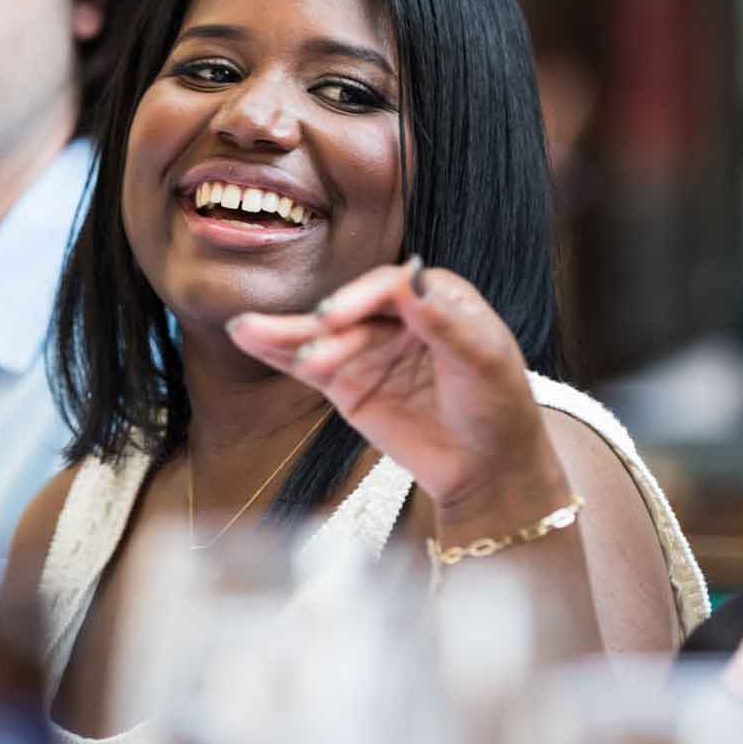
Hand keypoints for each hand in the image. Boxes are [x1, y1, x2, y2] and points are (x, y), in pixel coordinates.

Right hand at [225, 257, 563, 517]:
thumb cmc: (497, 404)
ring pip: (321, 338)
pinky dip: (279, 353)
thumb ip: (444, 321)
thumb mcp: (483, 359)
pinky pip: (308, 366)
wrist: (488, 466)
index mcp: (434, 295)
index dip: (362, 298)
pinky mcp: (347, 384)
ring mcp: (368, 350)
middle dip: (322, 324)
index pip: (390, 286)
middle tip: (311, 334)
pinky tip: (249, 338)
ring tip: (245, 328)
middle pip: (349, 310)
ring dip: (285, 334)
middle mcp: (395, 315)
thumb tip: (411, 278)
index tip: (340, 316)